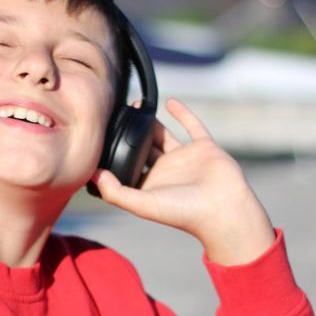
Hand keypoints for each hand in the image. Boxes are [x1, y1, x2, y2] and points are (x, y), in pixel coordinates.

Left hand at [91, 98, 275, 265]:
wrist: (224, 209)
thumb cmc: (183, 212)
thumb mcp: (142, 204)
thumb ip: (115, 191)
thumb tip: (91, 174)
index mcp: (150, 184)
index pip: (127, 166)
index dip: (113, 154)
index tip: (99, 137)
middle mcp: (166, 171)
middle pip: (142, 147)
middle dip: (130, 134)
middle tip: (116, 114)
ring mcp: (185, 159)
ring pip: (164, 135)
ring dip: (151, 122)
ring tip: (136, 106)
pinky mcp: (204, 148)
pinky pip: (192, 126)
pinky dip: (182, 113)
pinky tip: (169, 102)